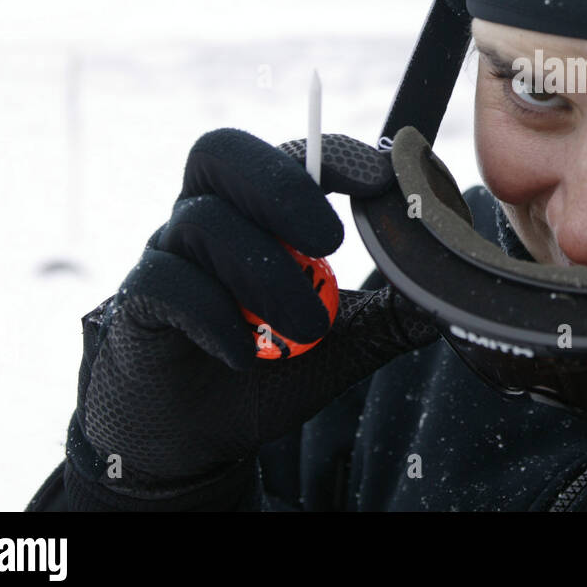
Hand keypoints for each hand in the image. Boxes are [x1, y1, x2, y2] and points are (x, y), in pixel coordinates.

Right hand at [68, 128, 436, 502]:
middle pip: (223, 153)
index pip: (289, 153)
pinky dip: (216, 317)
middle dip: (285, 188)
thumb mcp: (345, 342)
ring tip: (307, 327)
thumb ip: (392, 314)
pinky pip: (168, 285)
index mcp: (256, 210)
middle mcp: (205, 217)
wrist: (199, 433)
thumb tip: (448, 295)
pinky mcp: (139, 305)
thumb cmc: (268, 368)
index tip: (380, 179)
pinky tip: (245, 354)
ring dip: (267, 274)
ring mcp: (168, 256)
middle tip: (332, 241)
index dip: (333, 155)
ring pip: (203, 223)